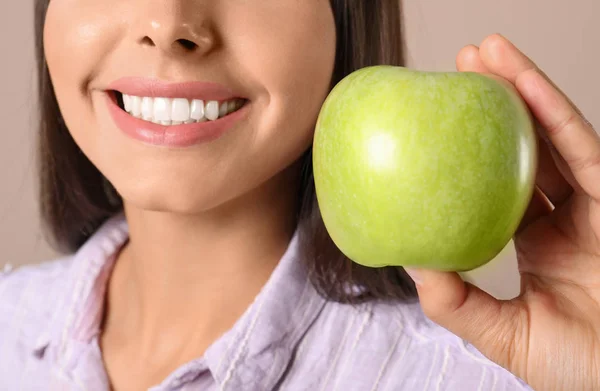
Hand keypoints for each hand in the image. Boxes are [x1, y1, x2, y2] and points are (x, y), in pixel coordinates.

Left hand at [405, 34, 599, 390]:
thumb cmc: (576, 369)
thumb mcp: (501, 334)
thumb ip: (456, 302)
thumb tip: (412, 263)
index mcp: (537, 244)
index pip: (500, 185)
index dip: (473, 153)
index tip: (438, 122)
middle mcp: (565, 218)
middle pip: (527, 149)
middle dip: (497, 104)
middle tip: (461, 65)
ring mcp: (594, 206)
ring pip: (555, 136)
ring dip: (523, 88)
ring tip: (486, 52)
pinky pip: (585, 150)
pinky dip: (556, 113)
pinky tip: (525, 82)